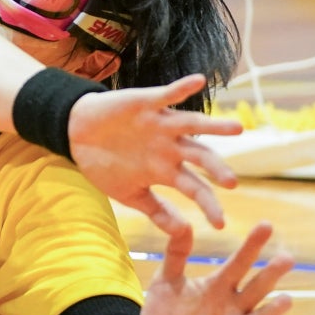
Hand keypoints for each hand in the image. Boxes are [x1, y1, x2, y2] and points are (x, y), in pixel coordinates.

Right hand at [67, 74, 242, 231]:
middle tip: (231, 182)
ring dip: (214, 126)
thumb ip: (157, 211)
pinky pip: (167, 94)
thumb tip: (184, 234)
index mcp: (167, 170)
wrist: (76, 134)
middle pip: (200, 157)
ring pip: (193, 124)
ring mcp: (160, 124)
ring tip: (237, 128)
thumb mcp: (130, 194)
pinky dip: (182, 88)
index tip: (219, 224)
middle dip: (216, 168)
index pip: (194, 188)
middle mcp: (170, 147)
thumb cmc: (104, 164)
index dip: (207, 204)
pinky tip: (199, 80)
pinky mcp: (146, 103)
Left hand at [139, 220, 293, 314]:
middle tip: (286, 257)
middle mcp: (234, 307)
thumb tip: (183, 224)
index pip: (240, 262)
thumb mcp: (165, 283)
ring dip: (273, 310)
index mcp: (219, 286)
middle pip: (257, 287)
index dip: (253, 245)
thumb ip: (175, 256)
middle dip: (272, 273)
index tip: (266, 224)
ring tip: (286, 298)